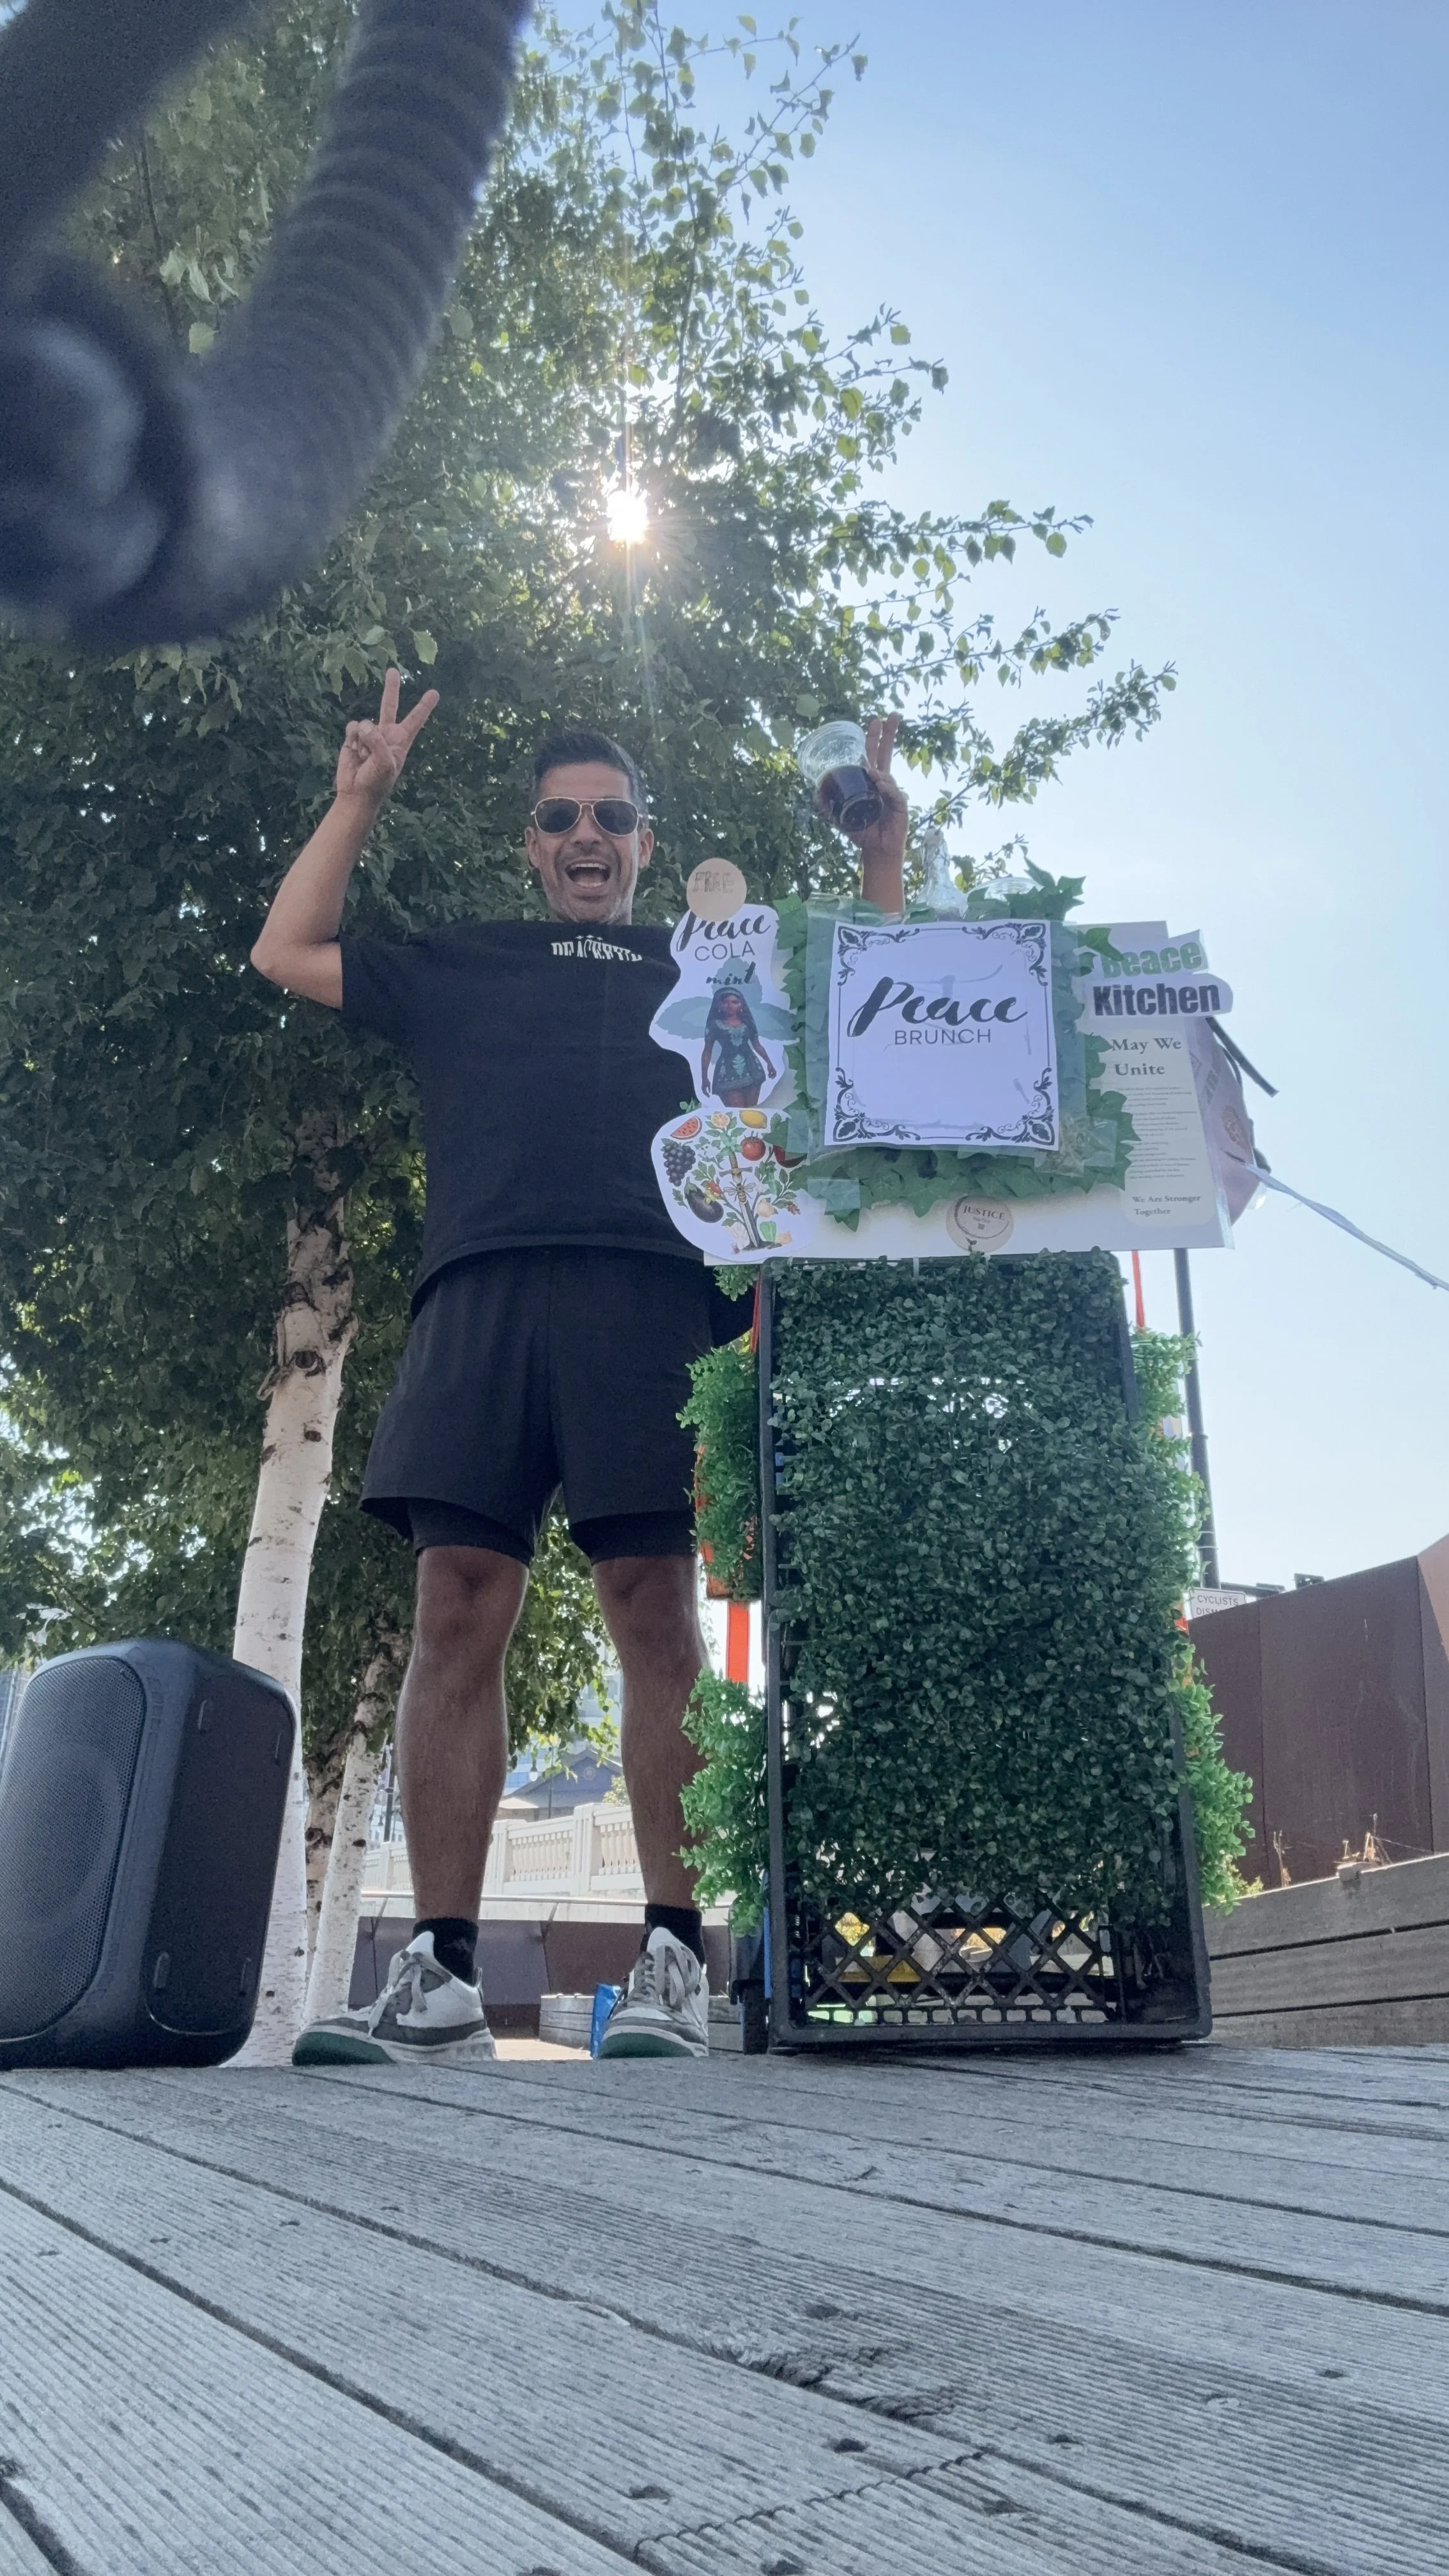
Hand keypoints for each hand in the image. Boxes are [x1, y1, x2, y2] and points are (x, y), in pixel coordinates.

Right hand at [334, 667, 438, 806]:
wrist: (356, 794)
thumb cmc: (376, 782)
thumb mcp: (384, 763)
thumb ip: (376, 741)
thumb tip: (364, 725)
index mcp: (400, 741)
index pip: (415, 720)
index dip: (424, 706)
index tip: (435, 693)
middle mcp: (386, 735)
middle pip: (389, 706)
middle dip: (391, 689)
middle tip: (393, 671)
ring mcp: (369, 736)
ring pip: (365, 722)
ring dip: (362, 738)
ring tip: (363, 756)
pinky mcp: (354, 738)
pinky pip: (352, 728)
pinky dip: (352, 738)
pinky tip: (354, 751)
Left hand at [844, 713, 908, 907]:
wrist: (876, 850)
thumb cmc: (862, 832)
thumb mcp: (840, 817)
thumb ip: (828, 806)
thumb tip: (815, 792)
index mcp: (872, 782)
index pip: (873, 755)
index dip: (874, 739)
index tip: (874, 721)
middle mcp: (884, 784)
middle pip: (886, 754)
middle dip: (888, 735)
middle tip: (889, 716)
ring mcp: (893, 793)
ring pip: (887, 775)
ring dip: (879, 773)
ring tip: (872, 774)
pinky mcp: (901, 806)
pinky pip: (894, 793)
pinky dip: (887, 788)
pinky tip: (881, 786)